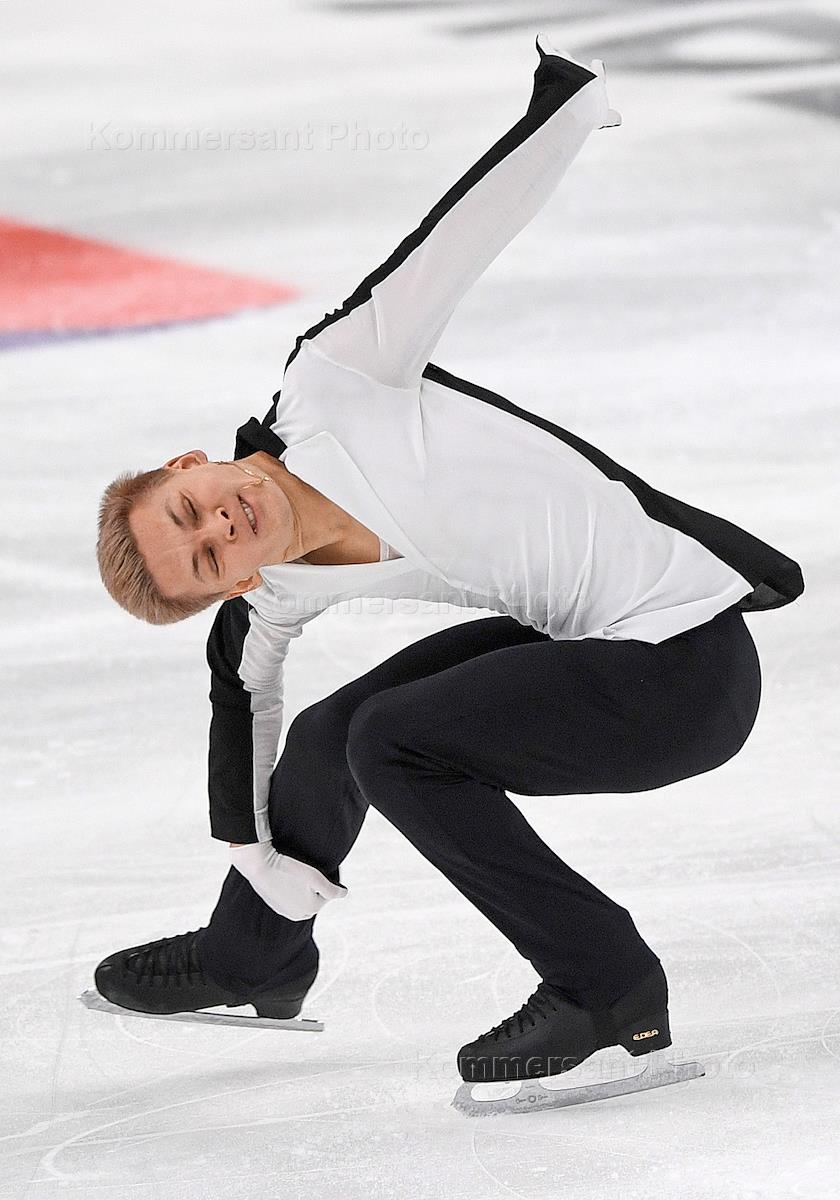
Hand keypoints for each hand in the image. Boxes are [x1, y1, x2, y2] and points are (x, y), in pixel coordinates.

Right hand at [229, 841, 347, 920]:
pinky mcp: (274, 905)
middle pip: (315, 898)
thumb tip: (344, 894)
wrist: (259, 865)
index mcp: (311, 909)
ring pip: (301, 898)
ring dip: (302, 888)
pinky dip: (290, 889)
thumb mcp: (316, 877)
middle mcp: (299, 915)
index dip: (324, 880)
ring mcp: (285, 911)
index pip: (327, 894)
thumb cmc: (289, 869)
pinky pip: (288, 897)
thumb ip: (332, 890)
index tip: (315, 869)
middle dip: (314, 887)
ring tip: (295, 873)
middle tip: (304, 871)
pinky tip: (285, 877)